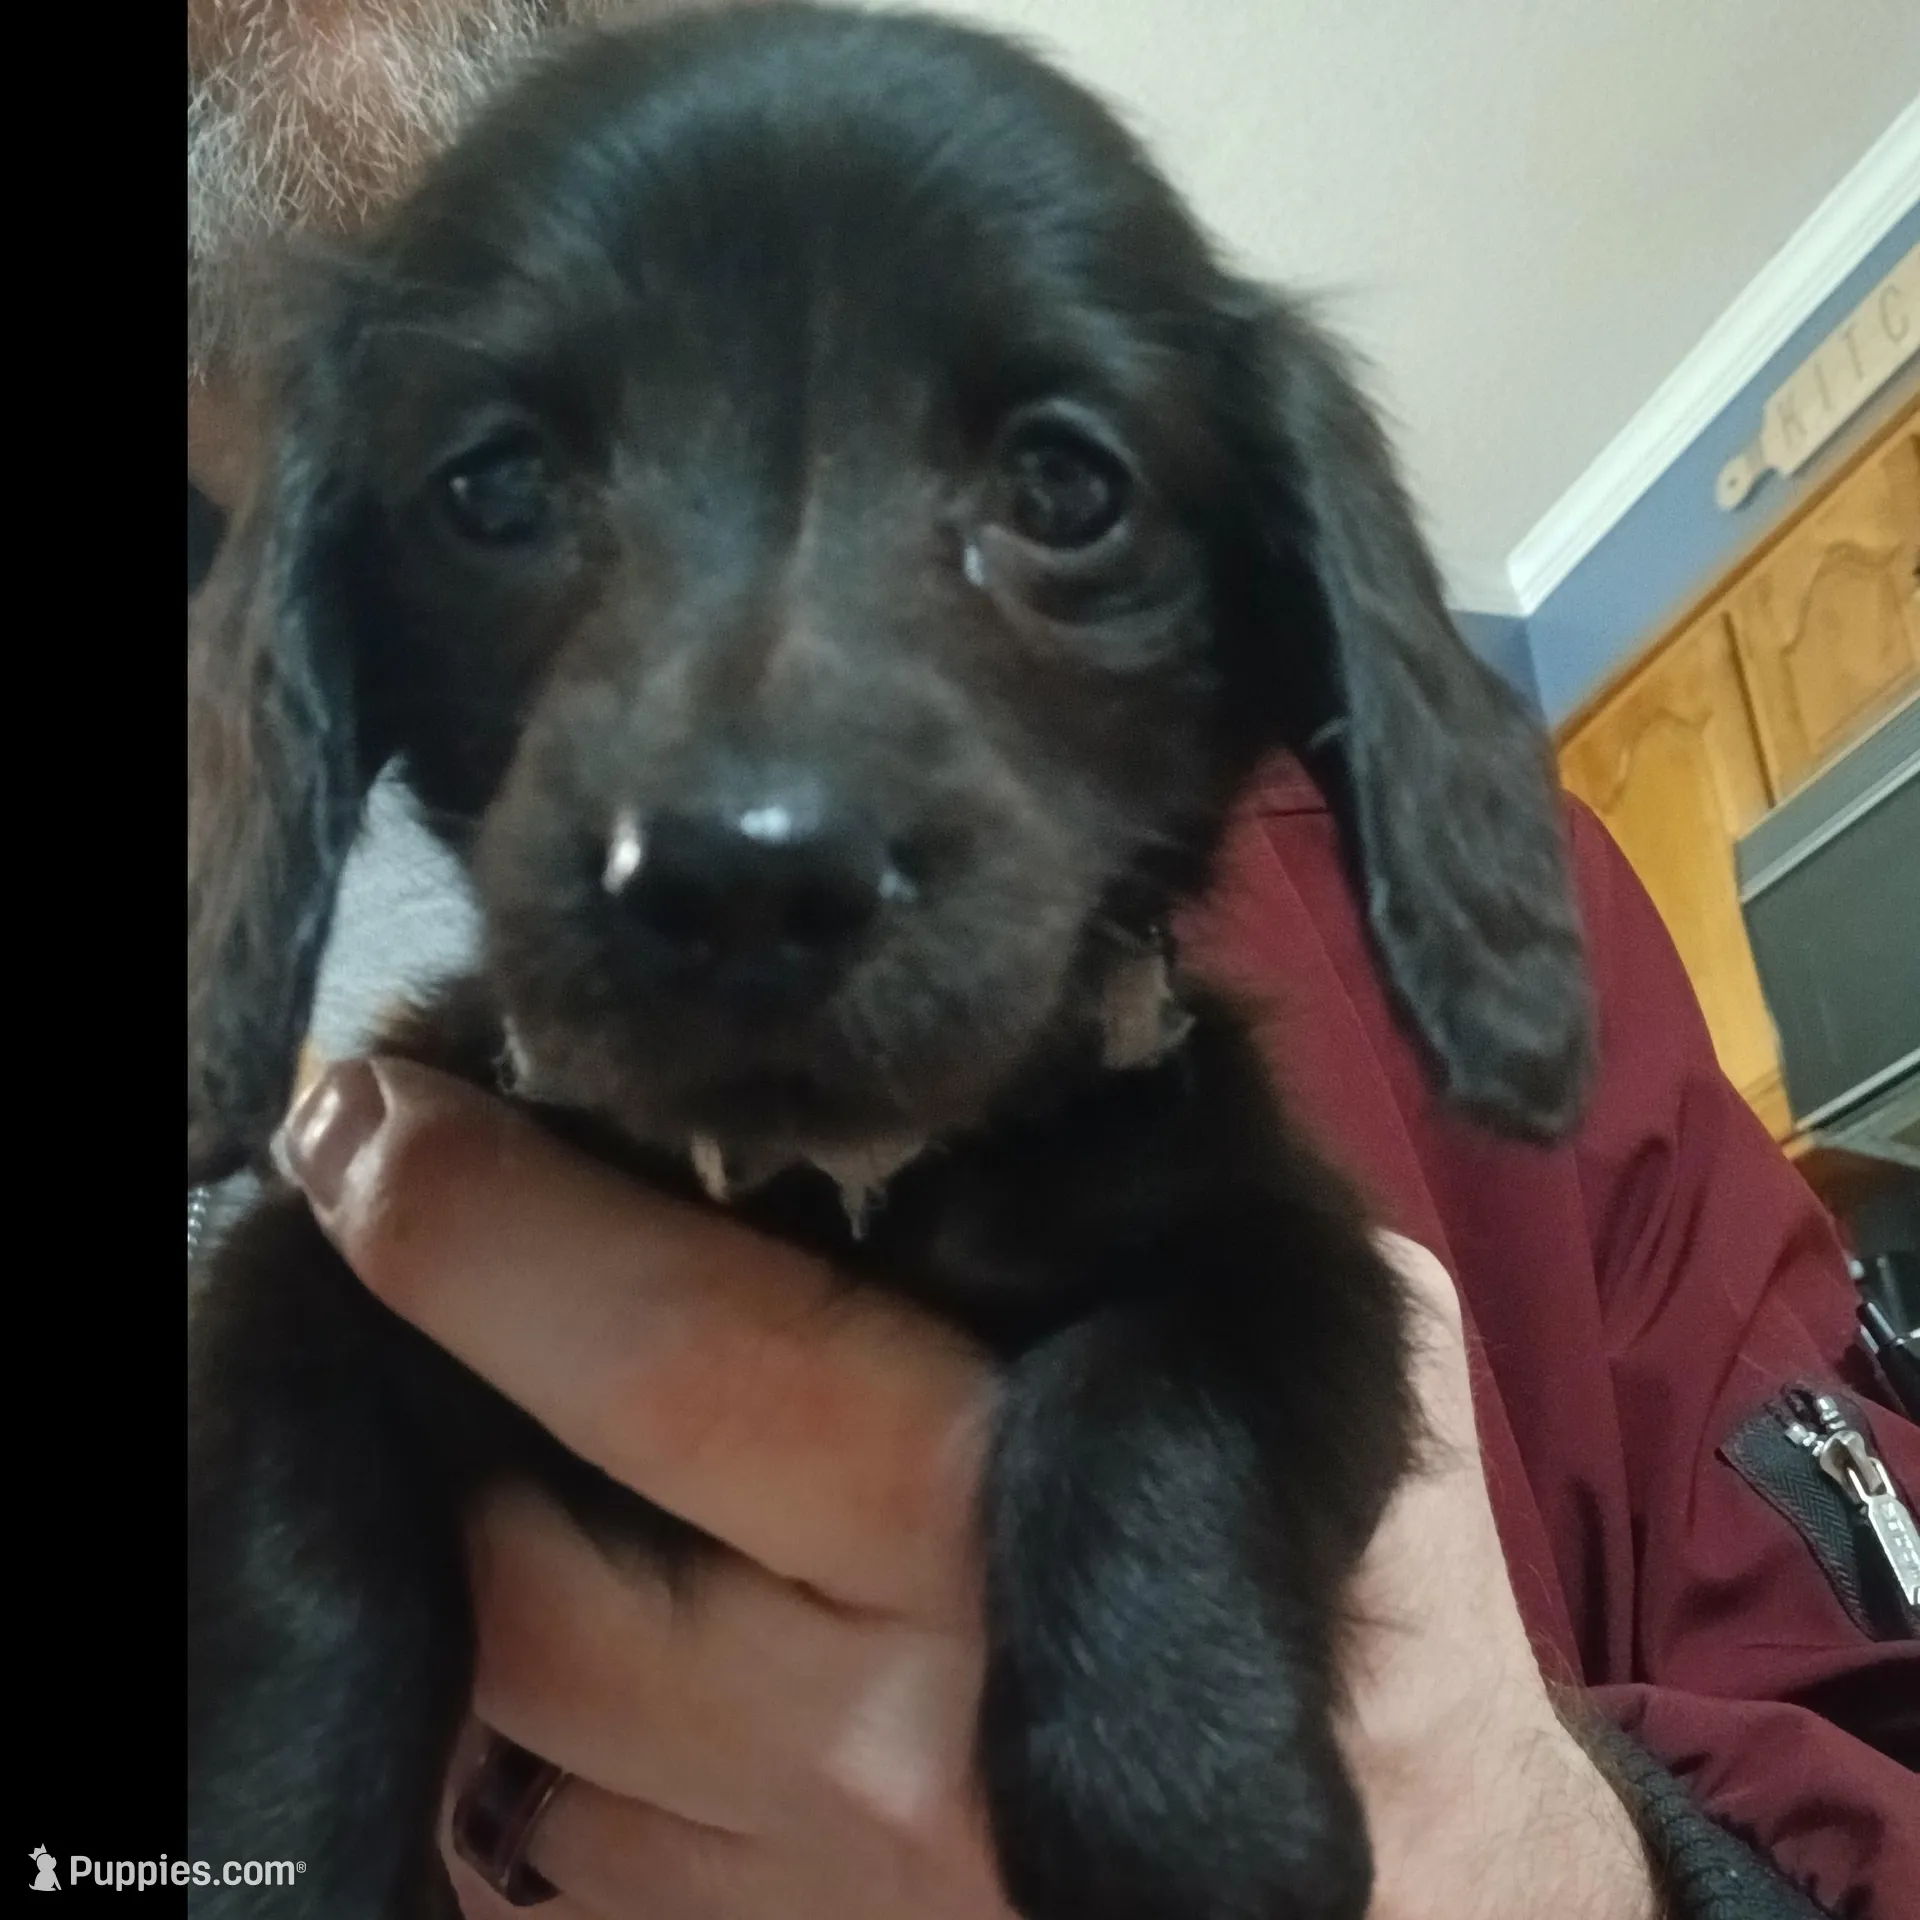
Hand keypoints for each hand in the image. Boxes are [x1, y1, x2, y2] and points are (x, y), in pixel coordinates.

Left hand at [282, 1058, 1653, 1917]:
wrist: (1412, 1894)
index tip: (374, 1110)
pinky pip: (542, 1829)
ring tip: (469, 1366)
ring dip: (454, 1516)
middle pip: (528, 1554)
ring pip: (505, 1698)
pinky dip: (513, 1683)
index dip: (494, 1229)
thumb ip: (1138, 1171)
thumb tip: (938, 1062)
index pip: (689, 1359)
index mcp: (1013, 1534)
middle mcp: (879, 1742)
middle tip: (364, 1174)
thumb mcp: (1306, 1315)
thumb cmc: (1348, 1565)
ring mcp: (799, 1893)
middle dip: (416, 1351)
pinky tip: (575, 1556)